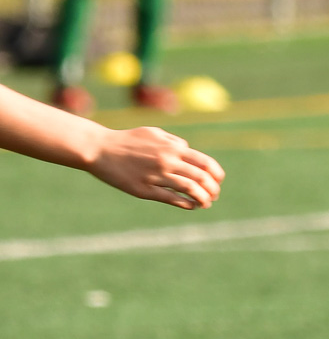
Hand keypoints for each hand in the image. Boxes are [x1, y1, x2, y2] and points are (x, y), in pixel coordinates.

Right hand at [88, 127, 224, 208]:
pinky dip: (185, 203)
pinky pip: (169, 198)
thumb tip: (188, 150)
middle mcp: (168, 161)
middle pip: (201, 177)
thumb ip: (174, 142)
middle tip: (215, 195)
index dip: (216, 174)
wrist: (100, 149)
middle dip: (212, 188)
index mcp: (173, 147)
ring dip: (202, 198)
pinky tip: (191, 206)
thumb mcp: (155, 133)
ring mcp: (156, 176)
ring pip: (188, 189)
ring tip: (206, 203)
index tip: (219, 180)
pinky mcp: (143, 189)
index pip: (205, 162)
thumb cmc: (128, 140)